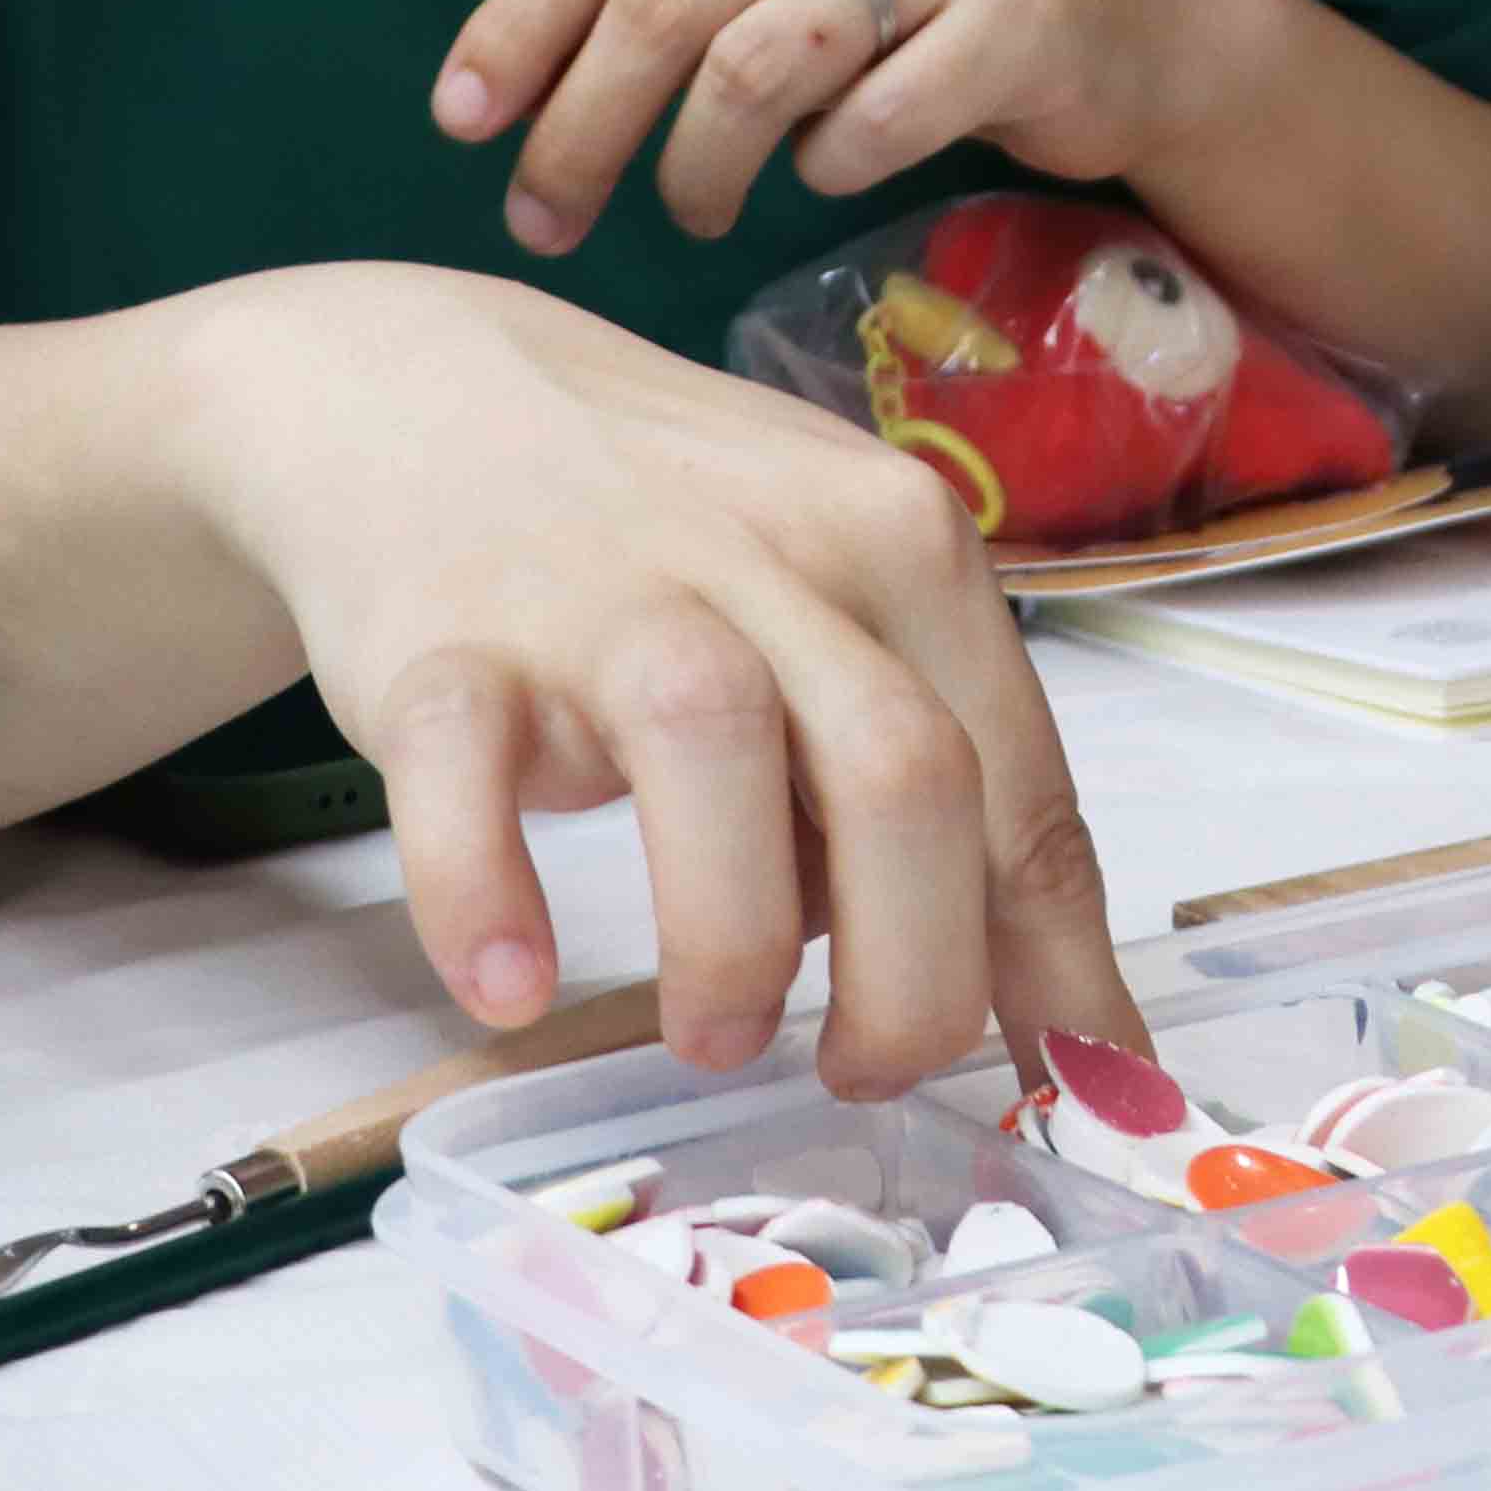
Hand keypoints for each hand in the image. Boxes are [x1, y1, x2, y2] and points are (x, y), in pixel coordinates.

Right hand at [162, 263, 1142, 1098]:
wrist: (425, 400)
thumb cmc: (675, 543)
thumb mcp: (838, 610)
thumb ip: (922, 775)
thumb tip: (1028, 999)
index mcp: (910, 553)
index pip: (1022, 785)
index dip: (1054, 965)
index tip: (1065, 1090)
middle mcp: (779, 554)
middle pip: (904, 777)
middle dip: (911, 974)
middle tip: (864, 1073)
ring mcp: (607, 587)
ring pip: (714, 753)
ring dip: (729, 943)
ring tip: (715, 1038)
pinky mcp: (446, 635)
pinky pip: (465, 775)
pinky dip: (485, 894)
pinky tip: (508, 984)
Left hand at [441, 0, 1170, 253]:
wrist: (1125, 26)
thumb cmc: (919, 4)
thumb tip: (498, 92)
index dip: (522, 23)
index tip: (460, 121)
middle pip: (666, 0)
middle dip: (581, 128)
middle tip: (541, 220)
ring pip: (754, 65)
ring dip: (696, 167)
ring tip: (693, 211)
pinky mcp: (1021, 13)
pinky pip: (867, 126)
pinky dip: (827, 168)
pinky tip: (834, 169)